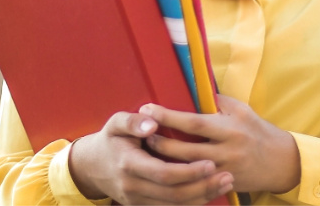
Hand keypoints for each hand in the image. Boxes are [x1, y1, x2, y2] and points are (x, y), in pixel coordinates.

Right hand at [68, 110, 233, 204]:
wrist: (92, 166)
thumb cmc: (111, 139)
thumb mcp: (116, 123)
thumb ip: (133, 121)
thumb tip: (151, 122)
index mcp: (129, 164)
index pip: (163, 174)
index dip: (188, 172)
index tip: (211, 163)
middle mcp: (133, 187)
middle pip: (173, 194)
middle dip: (202, 187)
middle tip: (228, 176)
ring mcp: (137, 200)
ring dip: (202, 198)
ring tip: (227, 184)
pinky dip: (191, 204)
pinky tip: (211, 194)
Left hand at [141, 95, 300, 193]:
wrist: (279, 161)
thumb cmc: (256, 129)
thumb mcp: (241, 110)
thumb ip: (217, 102)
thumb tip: (191, 90)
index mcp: (231, 128)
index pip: (194, 122)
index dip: (169, 116)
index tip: (148, 109)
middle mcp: (227, 150)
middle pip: (185, 150)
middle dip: (160, 141)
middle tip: (142, 133)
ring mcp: (224, 171)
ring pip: (186, 170)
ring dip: (164, 160)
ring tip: (148, 150)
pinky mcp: (222, 184)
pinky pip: (195, 183)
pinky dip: (177, 177)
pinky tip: (163, 171)